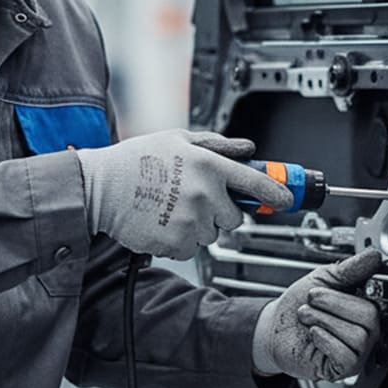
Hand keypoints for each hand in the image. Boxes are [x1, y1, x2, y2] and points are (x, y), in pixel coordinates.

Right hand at [75, 130, 292, 260]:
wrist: (100, 187)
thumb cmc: (136, 160)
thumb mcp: (178, 139)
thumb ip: (217, 145)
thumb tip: (247, 150)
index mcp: (209, 164)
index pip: (256, 184)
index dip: (278, 194)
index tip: (288, 200)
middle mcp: (205, 193)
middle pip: (235, 218)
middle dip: (221, 212)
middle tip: (195, 200)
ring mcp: (191, 221)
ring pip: (211, 235)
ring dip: (198, 227)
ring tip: (171, 209)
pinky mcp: (176, 243)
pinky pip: (191, 248)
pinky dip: (179, 241)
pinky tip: (162, 223)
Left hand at [252, 249, 382, 380]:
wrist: (273, 328)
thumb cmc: (298, 305)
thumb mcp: (322, 279)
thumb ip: (349, 269)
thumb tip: (374, 256)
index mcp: (365, 307)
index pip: (382, 296)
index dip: (361, 287)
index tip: (339, 282)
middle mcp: (366, 331)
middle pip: (370, 316)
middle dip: (333, 303)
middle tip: (313, 301)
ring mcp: (357, 351)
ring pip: (358, 336)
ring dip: (324, 321)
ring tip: (308, 317)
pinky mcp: (344, 369)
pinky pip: (346, 356)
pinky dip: (326, 340)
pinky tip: (314, 334)